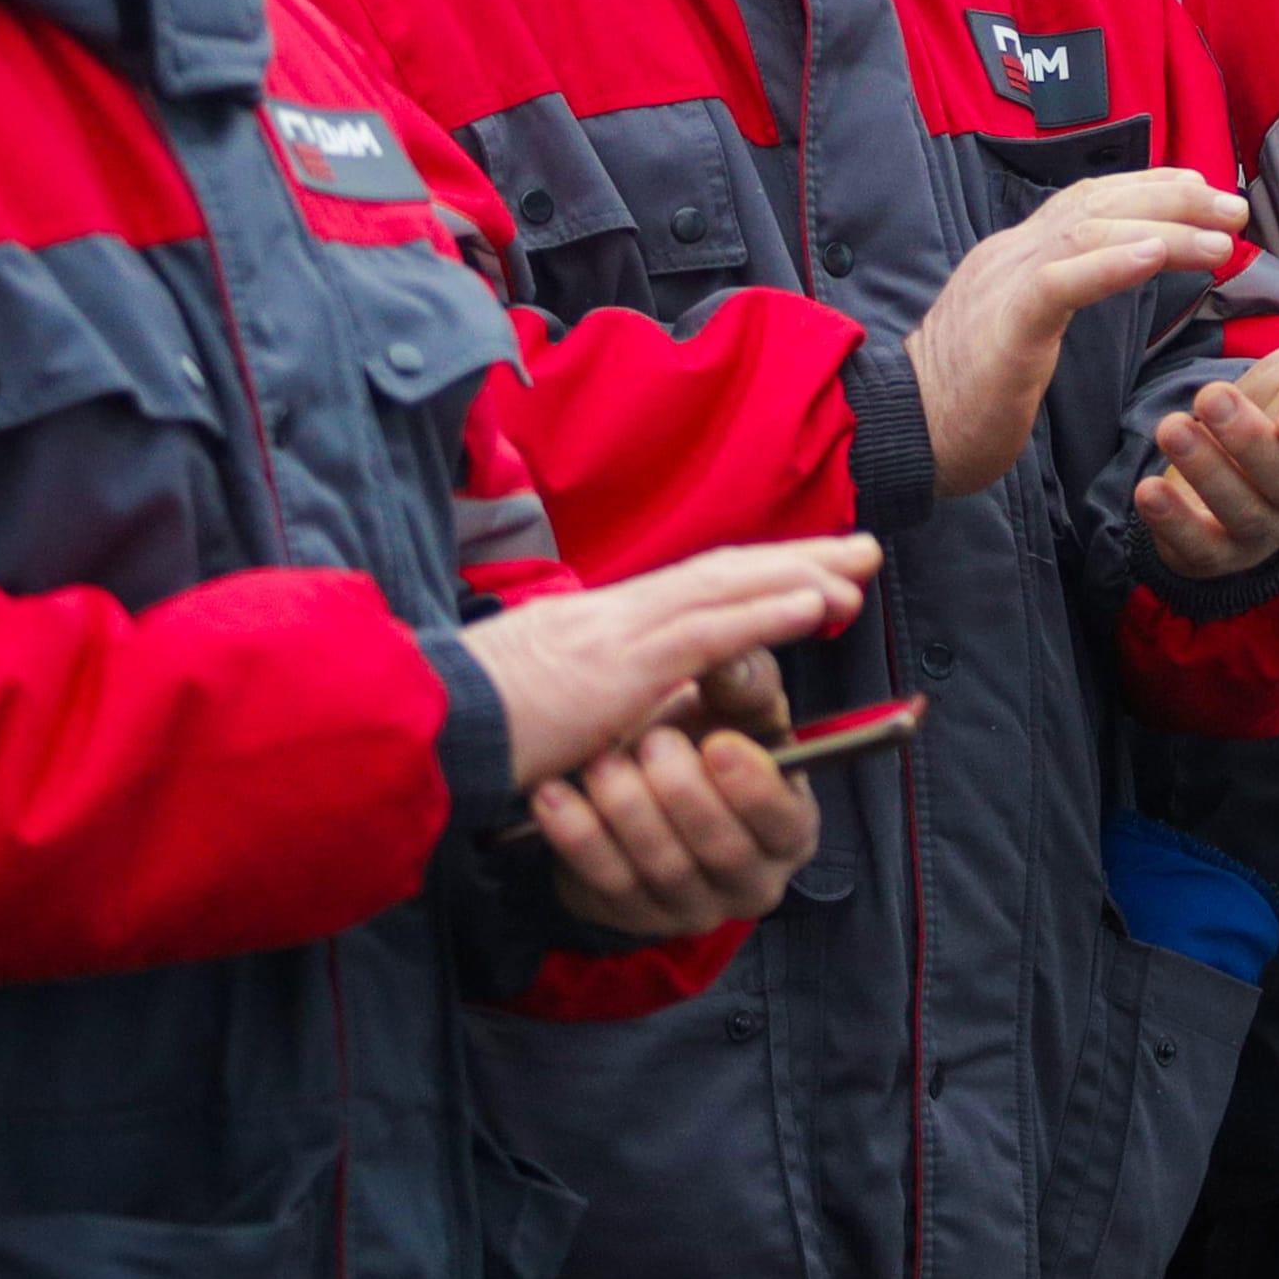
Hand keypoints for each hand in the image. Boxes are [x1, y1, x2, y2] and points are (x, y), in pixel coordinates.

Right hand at [461, 538, 881, 785]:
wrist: (414, 728)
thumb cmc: (460, 729)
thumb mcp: (537, 708)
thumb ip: (587, 700)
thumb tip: (627, 713)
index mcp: (592, 625)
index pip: (688, 588)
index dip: (755, 575)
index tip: (809, 570)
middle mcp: (609, 613)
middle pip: (720, 571)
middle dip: (797, 559)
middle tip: (864, 549)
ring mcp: (613, 632)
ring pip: (724, 588)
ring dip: (799, 577)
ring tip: (857, 573)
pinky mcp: (615, 665)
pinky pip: (707, 631)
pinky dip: (767, 613)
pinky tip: (815, 605)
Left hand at [535, 655, 820, 942]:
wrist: (636, 774)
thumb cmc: (698, 738)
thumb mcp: (729, 704)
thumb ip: (742, 681)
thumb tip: (738, 658)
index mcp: (788, 827)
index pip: (785, 822)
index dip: (754, 788)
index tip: (719, 744)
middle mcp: (749, 880)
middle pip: (723, 851)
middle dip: (682, 793)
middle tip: (651, 741)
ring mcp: (691, 906)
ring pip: (663, 870)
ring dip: (628, 809)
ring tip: (600, 759)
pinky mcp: (632, 915)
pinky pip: (605, 884)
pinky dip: (577, 837)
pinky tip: (554, 794)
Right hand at [912, 172, 1249, 499]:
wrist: (893, 433)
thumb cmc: (959, 401)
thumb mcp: (1015, 335)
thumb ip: (1051, 300)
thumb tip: (1099, 280)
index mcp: (1012, 258)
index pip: (1088, 202)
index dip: (1150, 188)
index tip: (1203, 189)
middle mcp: (1009, 255)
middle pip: (1100, 204)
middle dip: (1174, 198)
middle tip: (1234, 208)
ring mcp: (1002, 284)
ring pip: (1091, 233)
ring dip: (1164, 229)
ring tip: (1220, 239)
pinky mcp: (1004, 326)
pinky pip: (1061, 283)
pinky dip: (1112, 264)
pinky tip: (1157, 256)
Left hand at [1138, 262, 1278, 579]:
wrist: (1236, 458)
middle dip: (1247, 443)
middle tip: (1210, 395)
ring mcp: (1261, 532)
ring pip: (1241, 514)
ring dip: (1205, 473)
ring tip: (1170, 427)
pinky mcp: (1215, 553)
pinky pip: (1199, 550)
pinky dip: (1173, 524)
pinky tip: (1147, 491)